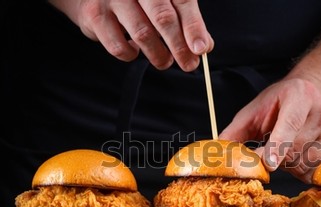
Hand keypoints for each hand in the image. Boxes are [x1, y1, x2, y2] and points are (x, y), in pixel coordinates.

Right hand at [48, 0, 213, 70]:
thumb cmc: (137, 1)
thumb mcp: (164, 4)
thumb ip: (185, 22)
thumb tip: (204, 46)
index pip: (182, 1)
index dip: (194, 27)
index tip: (201, 49)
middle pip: (163, 17)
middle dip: (179, 47)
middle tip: (189, 65)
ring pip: (143, 33)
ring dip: (158, 55)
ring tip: (164, 61)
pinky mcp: (95, 14)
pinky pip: (118, 46)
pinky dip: (131, 54)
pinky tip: (135, 50)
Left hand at [219, 78, 320, 182]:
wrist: (314, 94)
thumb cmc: (280, 103)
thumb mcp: (255, 110)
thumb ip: (236, 131)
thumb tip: (215, 154)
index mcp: (299, 96)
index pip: (289, 124)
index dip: (278, 145)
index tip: (269, 163)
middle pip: (295, 151)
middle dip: (276, 159)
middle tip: (269, 150)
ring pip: (306, 164)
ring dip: (290, 166)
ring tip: (287, 149)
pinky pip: (320, 170)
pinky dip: (306, 170)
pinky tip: (302, 156)